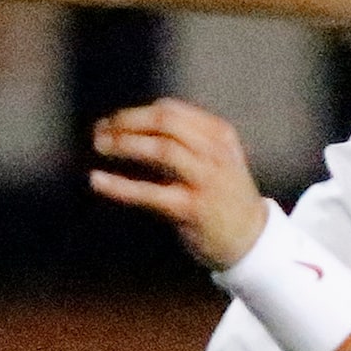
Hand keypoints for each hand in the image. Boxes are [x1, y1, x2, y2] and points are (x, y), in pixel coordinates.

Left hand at [88, 98, 270, 269]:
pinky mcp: (193, 210)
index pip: (171, 111)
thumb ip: (186, 140)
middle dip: (127, 122)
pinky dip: (119, 186)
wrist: (252, 239)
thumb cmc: (224, 196)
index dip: (135, 112)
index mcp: (220, 136)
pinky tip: (97, 180)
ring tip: (100, 146)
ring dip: (124, 144)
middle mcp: (216, 154)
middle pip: (165, 123)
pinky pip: (150, 193)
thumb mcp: (216, 159)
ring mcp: (206, 181)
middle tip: (100, 130)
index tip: (112, 121)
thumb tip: (131, 126)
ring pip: (161, 150)